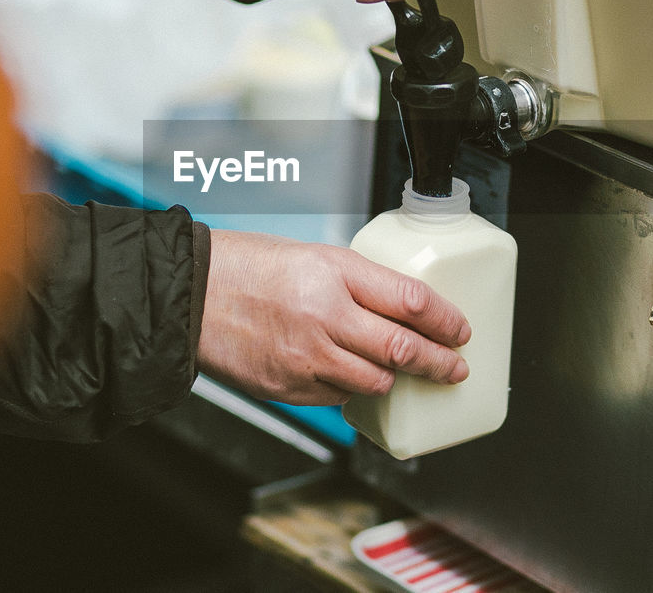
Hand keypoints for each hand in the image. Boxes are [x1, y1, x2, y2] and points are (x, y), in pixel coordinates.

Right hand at [197, 229, 470, 405]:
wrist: (193, 296)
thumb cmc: (250, 267)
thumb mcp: (316, 255)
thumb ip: (362, 283)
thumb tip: (407, 311)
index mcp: (334, 273)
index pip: (411, 301)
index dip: (446, 319)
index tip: (460, 329)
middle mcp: (323, 316)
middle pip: (402, 349)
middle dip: (439, 363)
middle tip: (455, 367)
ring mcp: (306, 357)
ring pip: (376, 381)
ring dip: (395, 378)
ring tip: (402, 372)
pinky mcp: (289, 387)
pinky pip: (338, 396)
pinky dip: (352, 387)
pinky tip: (349, 372)